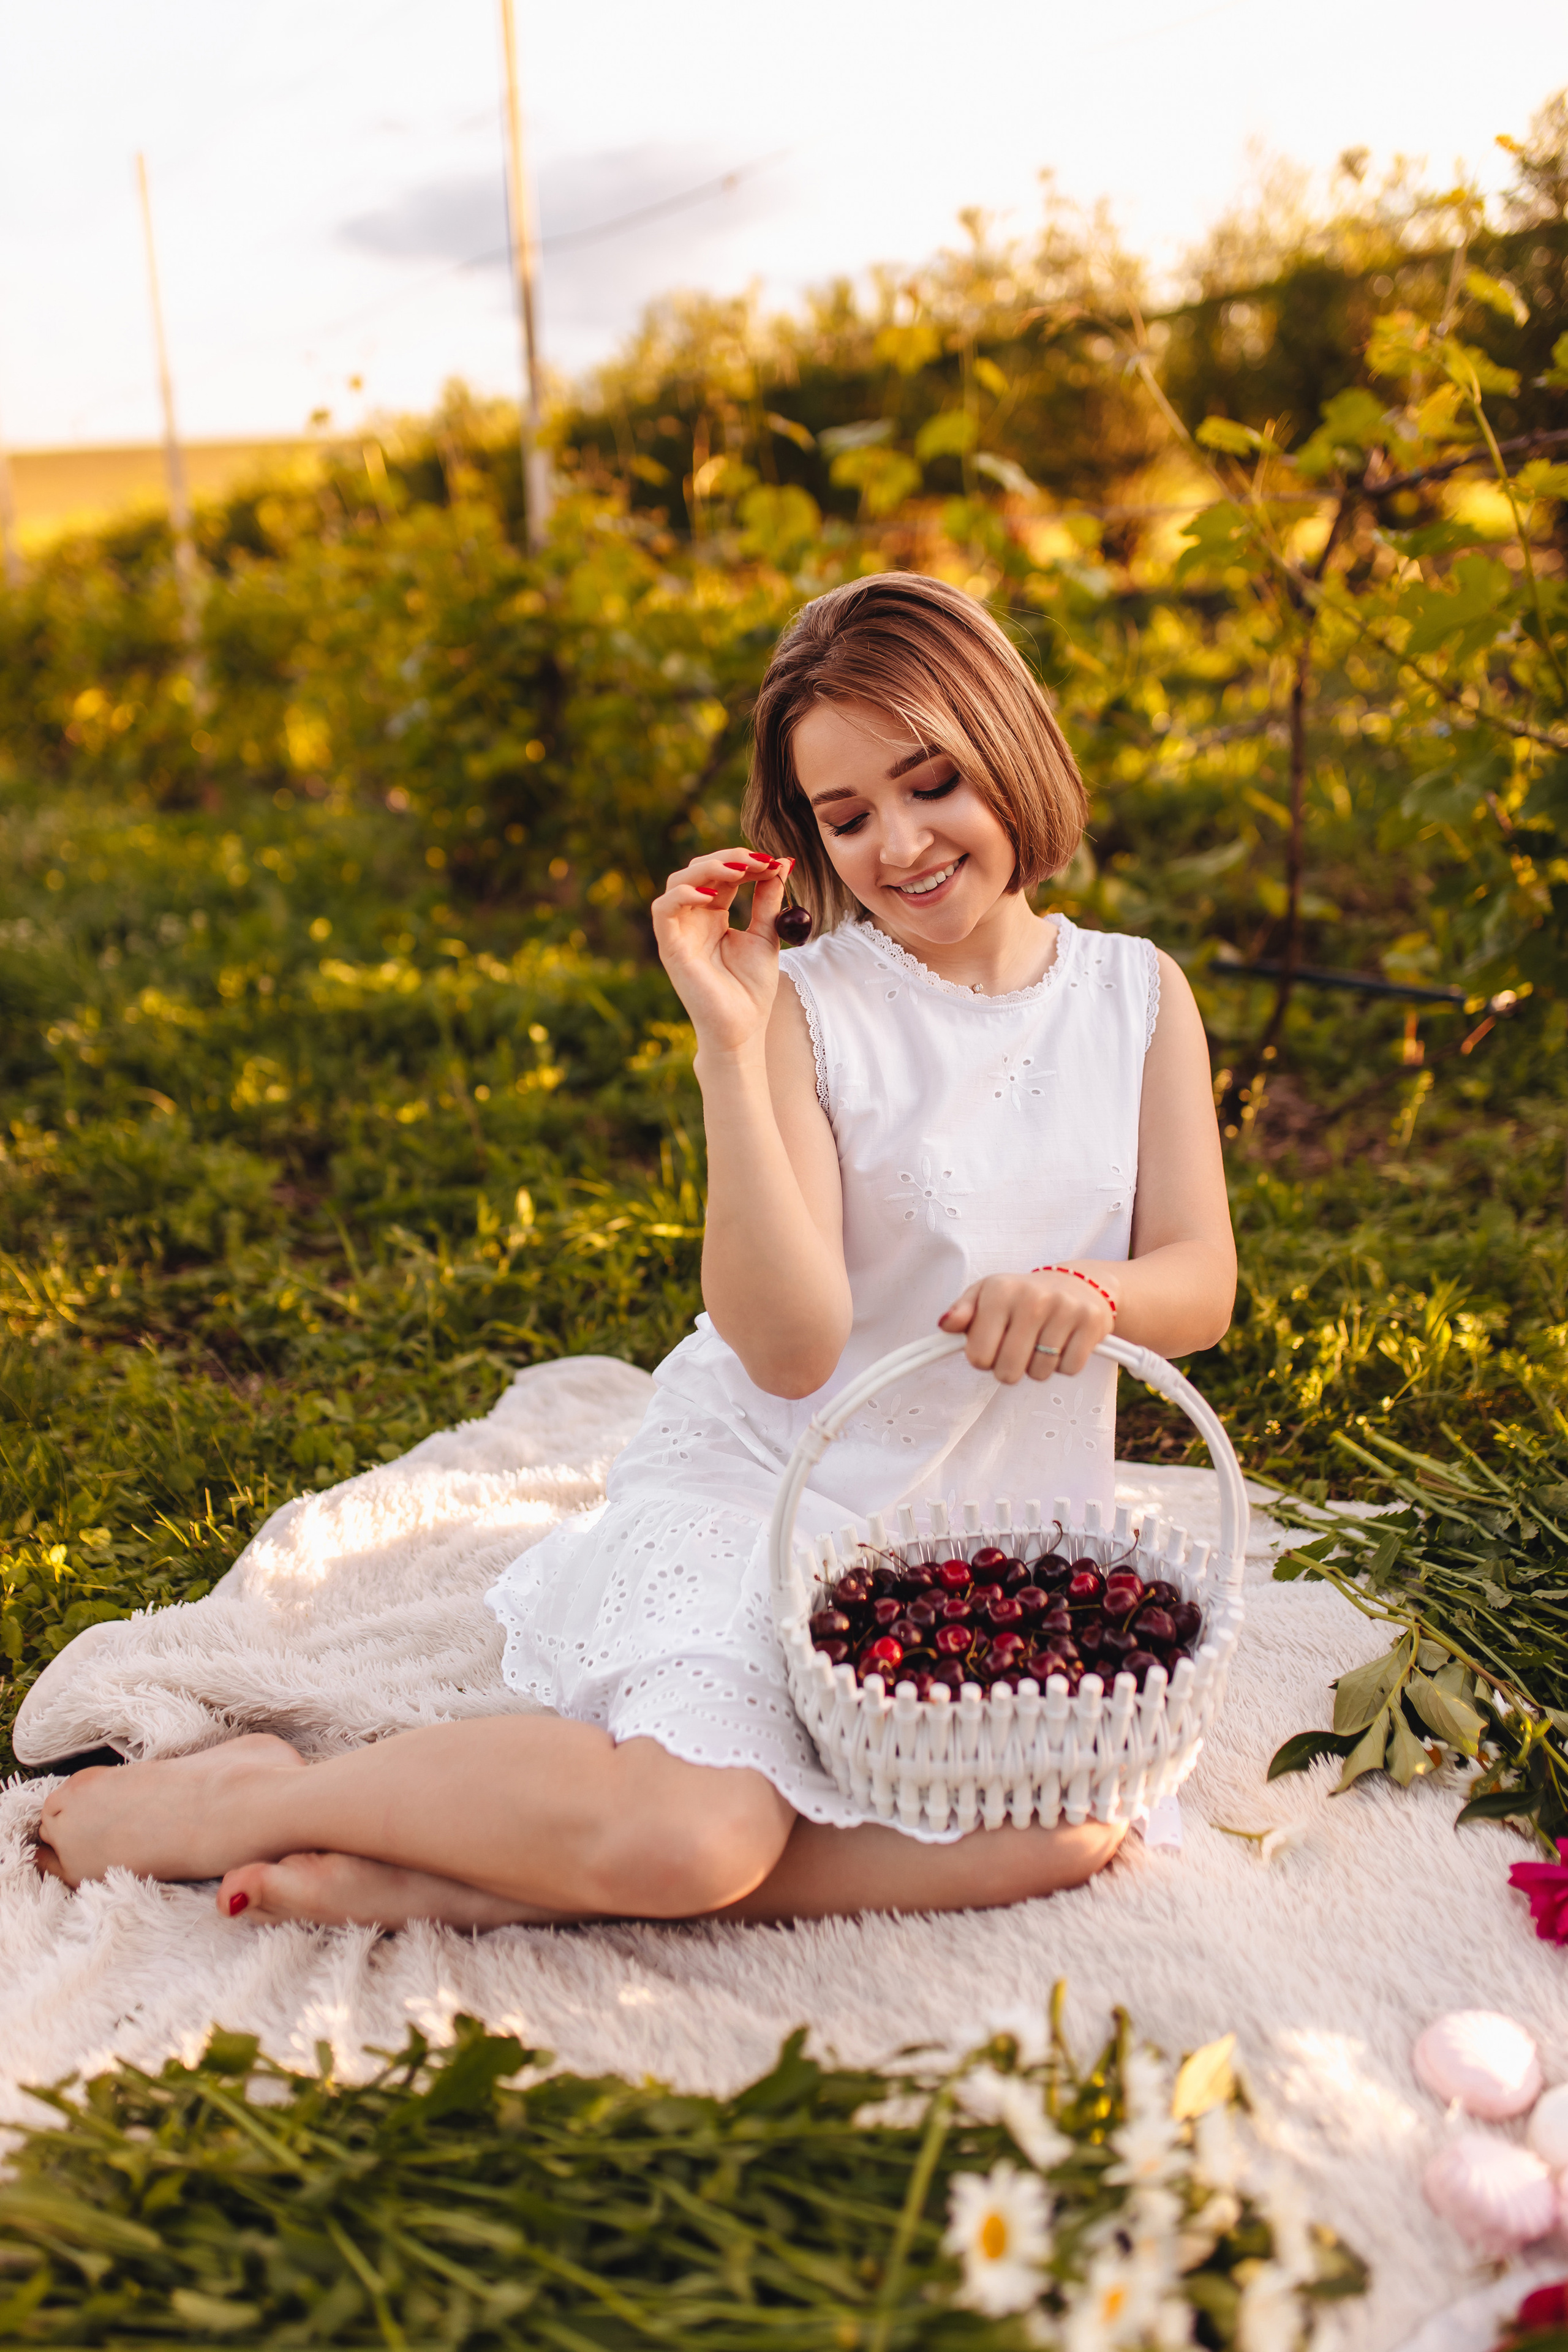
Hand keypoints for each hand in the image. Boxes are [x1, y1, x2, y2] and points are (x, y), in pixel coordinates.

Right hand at [651, 849, 791, 1057]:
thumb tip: (782, 863)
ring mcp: (679, 931)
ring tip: (740, 870)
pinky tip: (711, 894)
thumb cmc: (751, 990)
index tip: (774, 862)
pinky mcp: (670, 947)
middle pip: (699, 870)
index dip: (745, 863)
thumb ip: (768, 899)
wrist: (742, 1029)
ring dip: (708, 868)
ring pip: (677, 881)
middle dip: (729, 859)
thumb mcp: (766, 935)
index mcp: (713, 915)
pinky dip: (683, 894)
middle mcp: (693, 919)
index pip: (722, 874)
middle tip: (760, 861)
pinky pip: (663, 909)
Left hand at [938, 1269, 1114, 1383]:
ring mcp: (1064, 1308)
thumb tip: (945, 1325)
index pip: (978, 1356)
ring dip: (1037, 1367)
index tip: (991, 1346)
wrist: (1076, 1283)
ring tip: (1041, 1343)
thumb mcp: (985, 1295)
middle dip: (1008, 1369)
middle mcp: (1032, 1298)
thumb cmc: (1021, 1296)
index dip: (982, 1359)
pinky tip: (1062, 1343)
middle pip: (1008, 1371)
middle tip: (1016, 1350)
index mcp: (999, 1291)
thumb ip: (961, 1311)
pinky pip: (1069, 1369)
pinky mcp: (1091, 1321)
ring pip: (1039, 1373)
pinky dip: (1064, 1365)